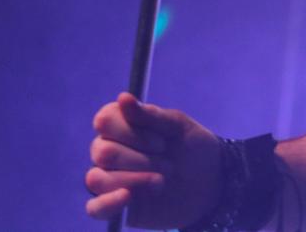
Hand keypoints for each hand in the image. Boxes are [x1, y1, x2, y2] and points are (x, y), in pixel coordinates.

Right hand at [85, 92, 222, 227]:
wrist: (211, 182)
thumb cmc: (192, 148)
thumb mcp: (178, 127)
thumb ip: (150, 116)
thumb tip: (122, 98)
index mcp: (122, 125)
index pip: (104, 120)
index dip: (131, 131)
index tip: (162, 141)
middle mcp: (109, 150)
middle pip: (102, 151)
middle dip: (140, 158)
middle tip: (168, 163)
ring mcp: (109, 179)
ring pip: (97, 178)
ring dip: (135, 179)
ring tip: (162, 181)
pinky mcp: (113, 206)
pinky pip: (95, 207)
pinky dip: (109, 202)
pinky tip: (128, 197)